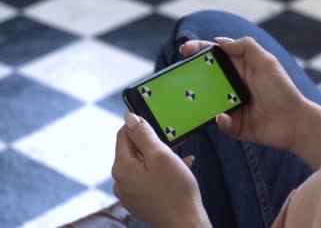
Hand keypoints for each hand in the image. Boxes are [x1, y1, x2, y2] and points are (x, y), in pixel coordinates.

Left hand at [112, 113, 210, 227]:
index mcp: (121, 168)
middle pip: (134, 150)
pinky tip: (180, 172)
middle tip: (174, 146)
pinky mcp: (141, 201)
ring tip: (180, 160)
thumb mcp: (161, 155)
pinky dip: (162, 172)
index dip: (141, 127)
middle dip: (154, 145)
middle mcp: (121, 182)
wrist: (185, 223)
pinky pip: (148, 179)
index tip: (159, 128)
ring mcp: (130, 193)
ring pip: (143, 165)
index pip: (124, 135)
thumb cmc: (175, 191)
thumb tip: (129, 118)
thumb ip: (143, 135)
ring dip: (161, 159)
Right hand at [180, 37, 306, 151]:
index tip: (184, 49)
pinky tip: (223, 116)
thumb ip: (246, 47)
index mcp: (241, 67)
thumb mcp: (267, 62)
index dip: (199, 50)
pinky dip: (219, 119)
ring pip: (207, 101)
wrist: (294, 122)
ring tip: (193, 97)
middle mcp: (233, 85)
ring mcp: (231, 105)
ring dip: (200, 100)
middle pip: (206, 78)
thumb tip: (220, 40)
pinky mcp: (234, 124)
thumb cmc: (282, 90)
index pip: (216, 56)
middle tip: (181, 75)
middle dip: (192, 76)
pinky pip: (219, 121)